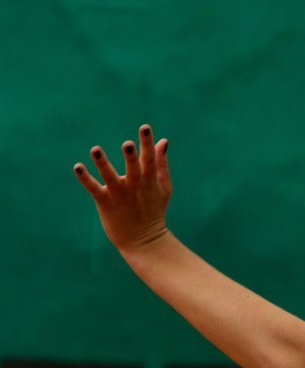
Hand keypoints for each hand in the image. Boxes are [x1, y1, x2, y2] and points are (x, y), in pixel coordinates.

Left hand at [73, 124, 171, 251]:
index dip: (147, 143)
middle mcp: (135, 186)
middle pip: (133, 169)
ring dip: (103, 164)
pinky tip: (78, 167)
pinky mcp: (106, 203)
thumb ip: (161, 163)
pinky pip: (94, 189)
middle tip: (127, 143)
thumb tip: (162, 141)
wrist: (143, 239)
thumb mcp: (163, 186)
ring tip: (95, 150)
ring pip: (110, 177)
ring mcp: (120, 194)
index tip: (145, 128)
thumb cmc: (154, 210)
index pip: (149, 159)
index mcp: (150, 181)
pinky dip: (85, 178)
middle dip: (131, 157)